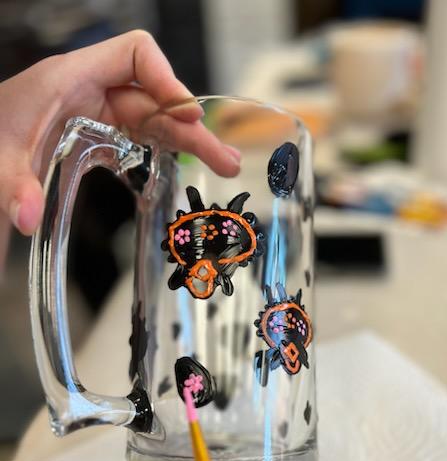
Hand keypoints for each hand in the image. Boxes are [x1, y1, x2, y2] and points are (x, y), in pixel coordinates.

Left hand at [0, 31, 240, 235]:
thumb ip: (12, 186)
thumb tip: (25, 216)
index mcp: (70, 79)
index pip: (135, 54)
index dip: (166, 78)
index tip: (186, 115)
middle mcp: (92, 92)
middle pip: (156, 98)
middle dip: (191, 127)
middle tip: (223, 159)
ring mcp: (100, 114)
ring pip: (155, 120)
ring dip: (189, 142)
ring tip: (221, 164)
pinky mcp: (101, 136)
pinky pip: (142, 137)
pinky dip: (166, 151)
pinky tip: (186, 168)